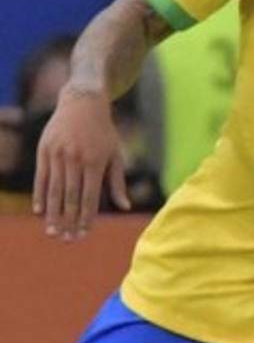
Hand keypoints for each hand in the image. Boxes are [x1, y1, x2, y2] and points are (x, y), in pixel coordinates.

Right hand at [33, 87, 129, 240]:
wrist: (83, 103)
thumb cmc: (104, 133)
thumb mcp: (115, 154)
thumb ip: (117, 182)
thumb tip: (125, 207)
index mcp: (95, 161)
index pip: (90, 196)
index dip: (87, 217)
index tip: (85, 234)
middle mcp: (75, 159)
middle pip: (71, 197)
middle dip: (69, 221)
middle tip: (67, 240)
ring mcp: (57, 155)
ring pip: (54, 190)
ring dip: (53, 214)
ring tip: (53, 232)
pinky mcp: (44, 151)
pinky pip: (41, 178)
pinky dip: (40, 196)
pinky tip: (40, 212)